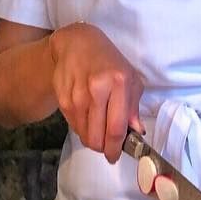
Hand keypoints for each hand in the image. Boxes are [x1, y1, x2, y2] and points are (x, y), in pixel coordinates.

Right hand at [49, 23, 144, 162]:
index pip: (117, 127)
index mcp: (119, 83)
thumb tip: (137, 132)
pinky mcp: (63, 98)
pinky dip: (81, 128)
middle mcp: (97, 89)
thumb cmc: (109, 61)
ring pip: (84, 134)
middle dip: (103, 148)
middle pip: (97, 137)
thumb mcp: (130, 78)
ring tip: (99, 128)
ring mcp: (77, 94)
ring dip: (92, 139)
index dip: (116, 148)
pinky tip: (87, 117)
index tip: (116, 156)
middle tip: (108, 146)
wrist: (78, 44)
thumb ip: (133, 107)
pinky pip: (73, 126)